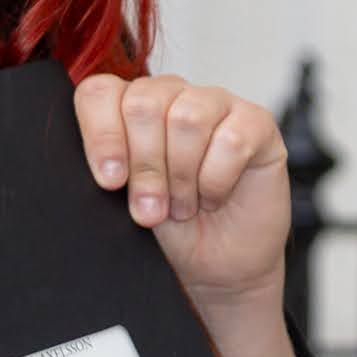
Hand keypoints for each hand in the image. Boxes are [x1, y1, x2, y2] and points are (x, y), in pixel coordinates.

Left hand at [73, 71, 291, 311]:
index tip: (110, 181)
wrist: (219, 263)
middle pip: (144, 104)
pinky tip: (214, 198)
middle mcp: (172, 95)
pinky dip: (217, 181)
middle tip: (151, 208)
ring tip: (184, 206)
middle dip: (145, 166)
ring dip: (181, 176)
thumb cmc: (173, 226)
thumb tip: (105, 166)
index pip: (101, 92)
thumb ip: (111, 171)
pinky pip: (231, 140)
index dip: (101, 135)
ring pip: (187, 119)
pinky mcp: (256, 122)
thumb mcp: (127, 201)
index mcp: (130, 106)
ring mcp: (216, 103)